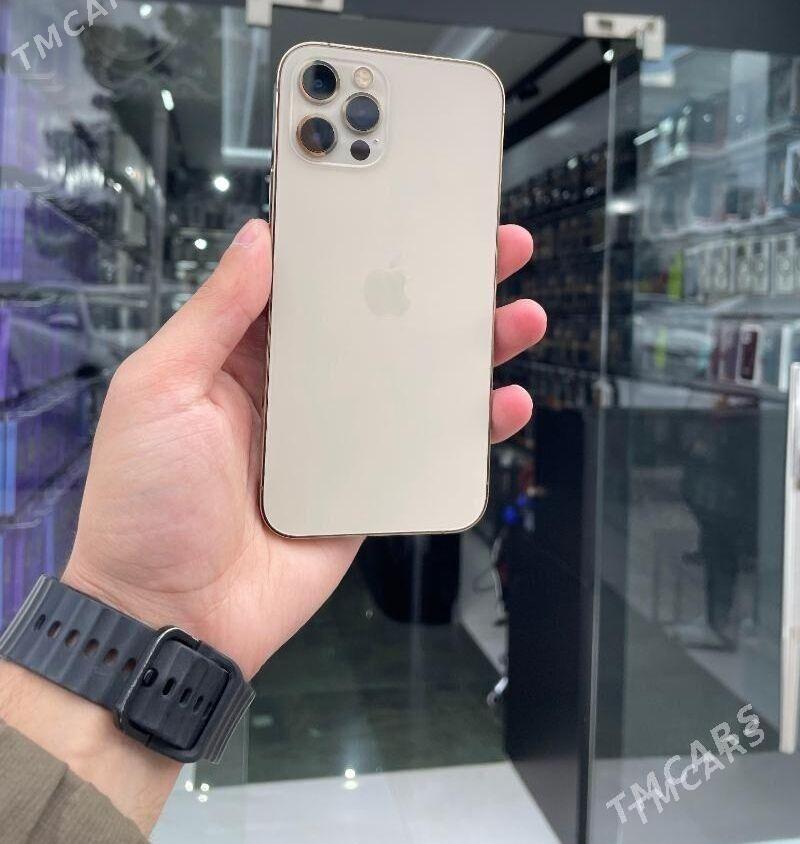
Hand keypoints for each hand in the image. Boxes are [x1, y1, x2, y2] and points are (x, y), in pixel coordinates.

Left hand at [64, 218, 545, 678]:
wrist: (173, 615)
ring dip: (467, 348)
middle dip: (435, 285)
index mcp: (248, 354)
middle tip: (487, 247)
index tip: (403, 205)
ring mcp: (340, 437)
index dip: (357, 244)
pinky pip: (426, 448)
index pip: (314, 284)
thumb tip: (259, 238)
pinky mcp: (368, 485)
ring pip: (415, 381)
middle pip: (379, 324)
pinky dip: (469, 428)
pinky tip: (504, 403)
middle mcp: (301, 388)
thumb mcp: (159, 390)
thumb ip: (215, 315)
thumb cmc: (144, 502)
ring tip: (516, 316)